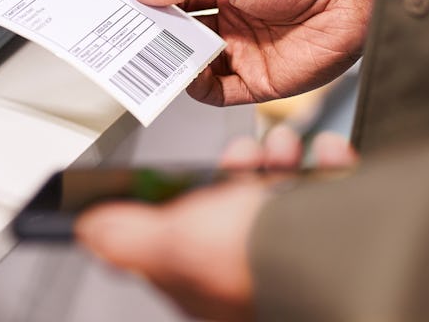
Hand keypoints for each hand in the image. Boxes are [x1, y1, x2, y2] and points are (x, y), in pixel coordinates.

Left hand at [75, 126, 357, 320]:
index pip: (186, 241)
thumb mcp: (170, 242)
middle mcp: (254, 270)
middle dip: (241, 169)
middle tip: (243, 153)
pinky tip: (327, 154)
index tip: (185, 173)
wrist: (337, 254)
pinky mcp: (340, 231)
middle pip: (239, 211)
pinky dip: (331, 165)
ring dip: (283, 161)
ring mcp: (298, 252)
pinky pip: (333, 191)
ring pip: (285, 196)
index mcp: (209, 281)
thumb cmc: (252, 259)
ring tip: (285, 147)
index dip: (183, 202)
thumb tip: (89, 231)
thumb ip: (128, 236)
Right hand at [131, 0, 380, 105]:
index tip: (127, 14)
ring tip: (155, 59)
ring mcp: (245, 55)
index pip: (179, 6)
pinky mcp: (260, 82)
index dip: (154, 10)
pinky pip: (221, 93)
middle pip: (184, 40)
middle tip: (133, 41)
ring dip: (176, 66)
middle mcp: (233, 26)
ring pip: (197, 68)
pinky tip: (187, 77)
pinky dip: (199, 89)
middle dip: (159, 41)